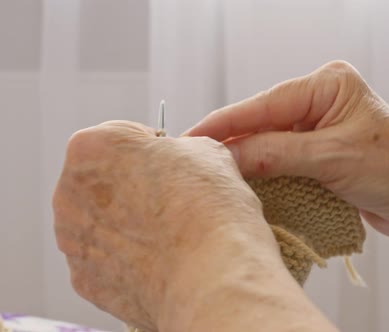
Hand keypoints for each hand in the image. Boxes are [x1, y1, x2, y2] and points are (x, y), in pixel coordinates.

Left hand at [52, 121, 280, 330]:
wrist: (214, 274)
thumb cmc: (209, 208)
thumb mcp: (206, 150)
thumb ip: (179, 148)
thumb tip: (181, 159)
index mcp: (92, 147)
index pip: (123, 137)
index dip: (156, 149)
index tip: (175, 166)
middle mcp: (68, 192)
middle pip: (105, 180)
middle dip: (135, 187)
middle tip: (175, 201)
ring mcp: (73, 241)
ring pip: (103, 222)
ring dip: (129, 223)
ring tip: (171, 234)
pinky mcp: (84, 280)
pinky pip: (106, 260)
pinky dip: (129, 259)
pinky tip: (161, 260)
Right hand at [185, 61, 388, 246]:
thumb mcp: (333, 157)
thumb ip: (276, 154)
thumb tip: (227, 155)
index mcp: (327, 85)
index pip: (264, 104)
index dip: (225, 123)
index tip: (190, 139)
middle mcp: (322, 103)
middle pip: (263, 123)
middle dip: (232, 144)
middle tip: (194, 163)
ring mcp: (322, 131)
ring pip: (270, 145)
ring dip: (248, 163)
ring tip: (212, 177)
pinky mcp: (324, 157)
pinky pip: (285, 164)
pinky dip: (267, 177)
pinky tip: (245, 187)